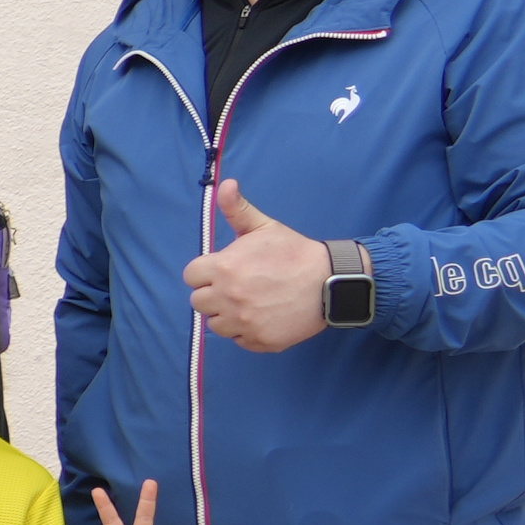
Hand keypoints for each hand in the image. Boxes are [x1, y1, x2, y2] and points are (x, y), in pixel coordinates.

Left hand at [184, 177, 333, 351]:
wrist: (332, 281)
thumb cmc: (295, 252)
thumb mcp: (265, 226)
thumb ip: (237, 209)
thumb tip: (225, 183)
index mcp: (224, 268)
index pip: (191, 277)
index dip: (205, 273)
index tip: (223, 270)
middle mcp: (229, 298)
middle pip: (199, 302)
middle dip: (214, 294)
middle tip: (239, 286)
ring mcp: (244, 322)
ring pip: (217, 324)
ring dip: (228, 315)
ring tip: (252, 301)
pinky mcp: (260, 341)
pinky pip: (239, 340)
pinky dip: (247, 331)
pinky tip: (264, 316)